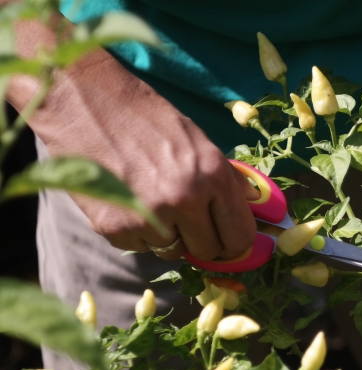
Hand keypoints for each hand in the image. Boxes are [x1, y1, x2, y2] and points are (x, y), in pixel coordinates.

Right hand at [21, 52, 257, 261]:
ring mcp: (149, 217)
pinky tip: (128, 200)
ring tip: (152, 201)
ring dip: (168, 235)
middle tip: (188, 221)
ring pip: (173, 251)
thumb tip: (254, 205)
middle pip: (208, 251)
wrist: (83, 102)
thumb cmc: (145, 117)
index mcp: (213, 176)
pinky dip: (137, 232)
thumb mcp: (198, 141)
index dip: (234, 241)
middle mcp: (185, 200)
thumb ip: (227, 179)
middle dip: (202, 240)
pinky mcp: (115, 228)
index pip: (240, 236)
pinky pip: (139, 247)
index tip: (226, 238)